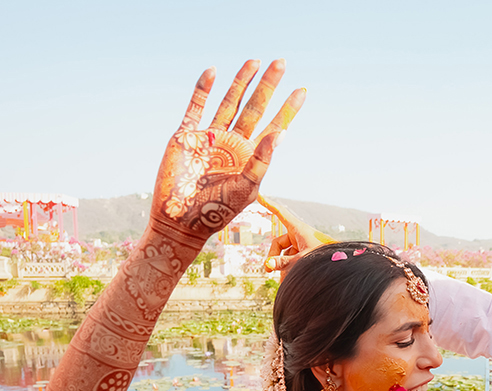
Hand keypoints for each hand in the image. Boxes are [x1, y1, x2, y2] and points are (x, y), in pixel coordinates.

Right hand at [149, 60, 304, 243]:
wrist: (181, 221)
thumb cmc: (217, 211)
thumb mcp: (247, 188)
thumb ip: (262, 161)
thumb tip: (282, 133)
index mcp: (251, 156)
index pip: (274, 126)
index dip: (288, 109)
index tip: (303, 90)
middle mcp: (233, 143)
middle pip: (254, 107)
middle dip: (268, 86)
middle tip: (281, 63)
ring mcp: (210, 137)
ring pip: (229, 102)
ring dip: (242, 82)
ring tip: (255, 61)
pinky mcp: (186, 135)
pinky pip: (196, 107)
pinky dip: (203, 89)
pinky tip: (213, 71)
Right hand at [260, 195, 329, 278]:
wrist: (342, 263)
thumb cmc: (324, 258)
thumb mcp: (301, 260)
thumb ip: (284, 262)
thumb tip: (268, 265)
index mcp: (298, 229)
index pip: (280, 213)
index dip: (269, 205)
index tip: (259, 196)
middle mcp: (298, 235)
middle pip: (278, 244)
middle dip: (273, 257)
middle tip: (268, 270)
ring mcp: (301, 244)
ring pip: (285, 254)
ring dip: (282, 267)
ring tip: (282, 280)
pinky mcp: (305, 253)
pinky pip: (293, 259)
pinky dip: (289, 268)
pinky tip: (286, 281)